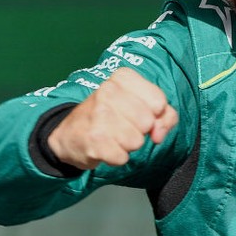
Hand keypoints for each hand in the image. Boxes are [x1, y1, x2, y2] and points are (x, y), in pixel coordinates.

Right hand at [46, 67, 178, 169]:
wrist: (70, 133)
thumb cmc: (112, 116)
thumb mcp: (141, 104)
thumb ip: (165, 115)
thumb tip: (158, 134)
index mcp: (122, 78)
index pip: (159, 102)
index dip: (155, 115)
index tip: (138, 113)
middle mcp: (108, 91)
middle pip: (148, 123)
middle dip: (140, 131)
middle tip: (122, 126)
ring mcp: (98, 115)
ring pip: (137, 142)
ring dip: (128, 145)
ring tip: (112, 136)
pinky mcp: (93, 140)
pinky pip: (123, 158)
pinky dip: (116, 157)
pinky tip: (104, 147)